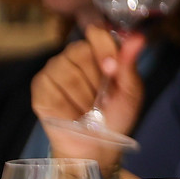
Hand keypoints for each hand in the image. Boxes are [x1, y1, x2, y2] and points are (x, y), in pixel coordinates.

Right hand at [30, 25, 144, 162]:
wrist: (96, 145)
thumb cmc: (115, 116)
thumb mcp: (130, 93)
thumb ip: (129, 65)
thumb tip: (138, 38)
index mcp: (97, 52)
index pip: (96, 33)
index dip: (104, 49)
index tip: (111, 69)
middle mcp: (72, 57)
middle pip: (80, 52)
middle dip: (96, 82)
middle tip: (101, 101)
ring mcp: (53, 71)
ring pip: (66, 73)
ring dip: (83, 99)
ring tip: (88, 111)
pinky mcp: (40, 88)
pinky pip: (51, 89)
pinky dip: (66, 107)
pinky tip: (72, 115)